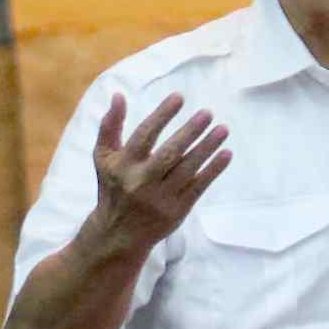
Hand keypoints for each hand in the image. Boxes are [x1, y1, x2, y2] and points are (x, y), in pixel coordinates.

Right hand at [89, 91, 230, 255]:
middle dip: (190, 132)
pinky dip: (213, 170)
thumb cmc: (113, 186)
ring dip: (207, 148)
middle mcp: (142, 181)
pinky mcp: (177, 210)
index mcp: (124, 165)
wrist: (119, 233)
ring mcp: (161, 197)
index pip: (145, 135)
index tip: (179, 97)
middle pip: (170, 153)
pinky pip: (198, 187)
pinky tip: (226, 154)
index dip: (162, 115)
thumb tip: (119, 95)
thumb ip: (109, 126)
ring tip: (222, 129)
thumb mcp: (103, 157)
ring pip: (188, 169)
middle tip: (207, 113)